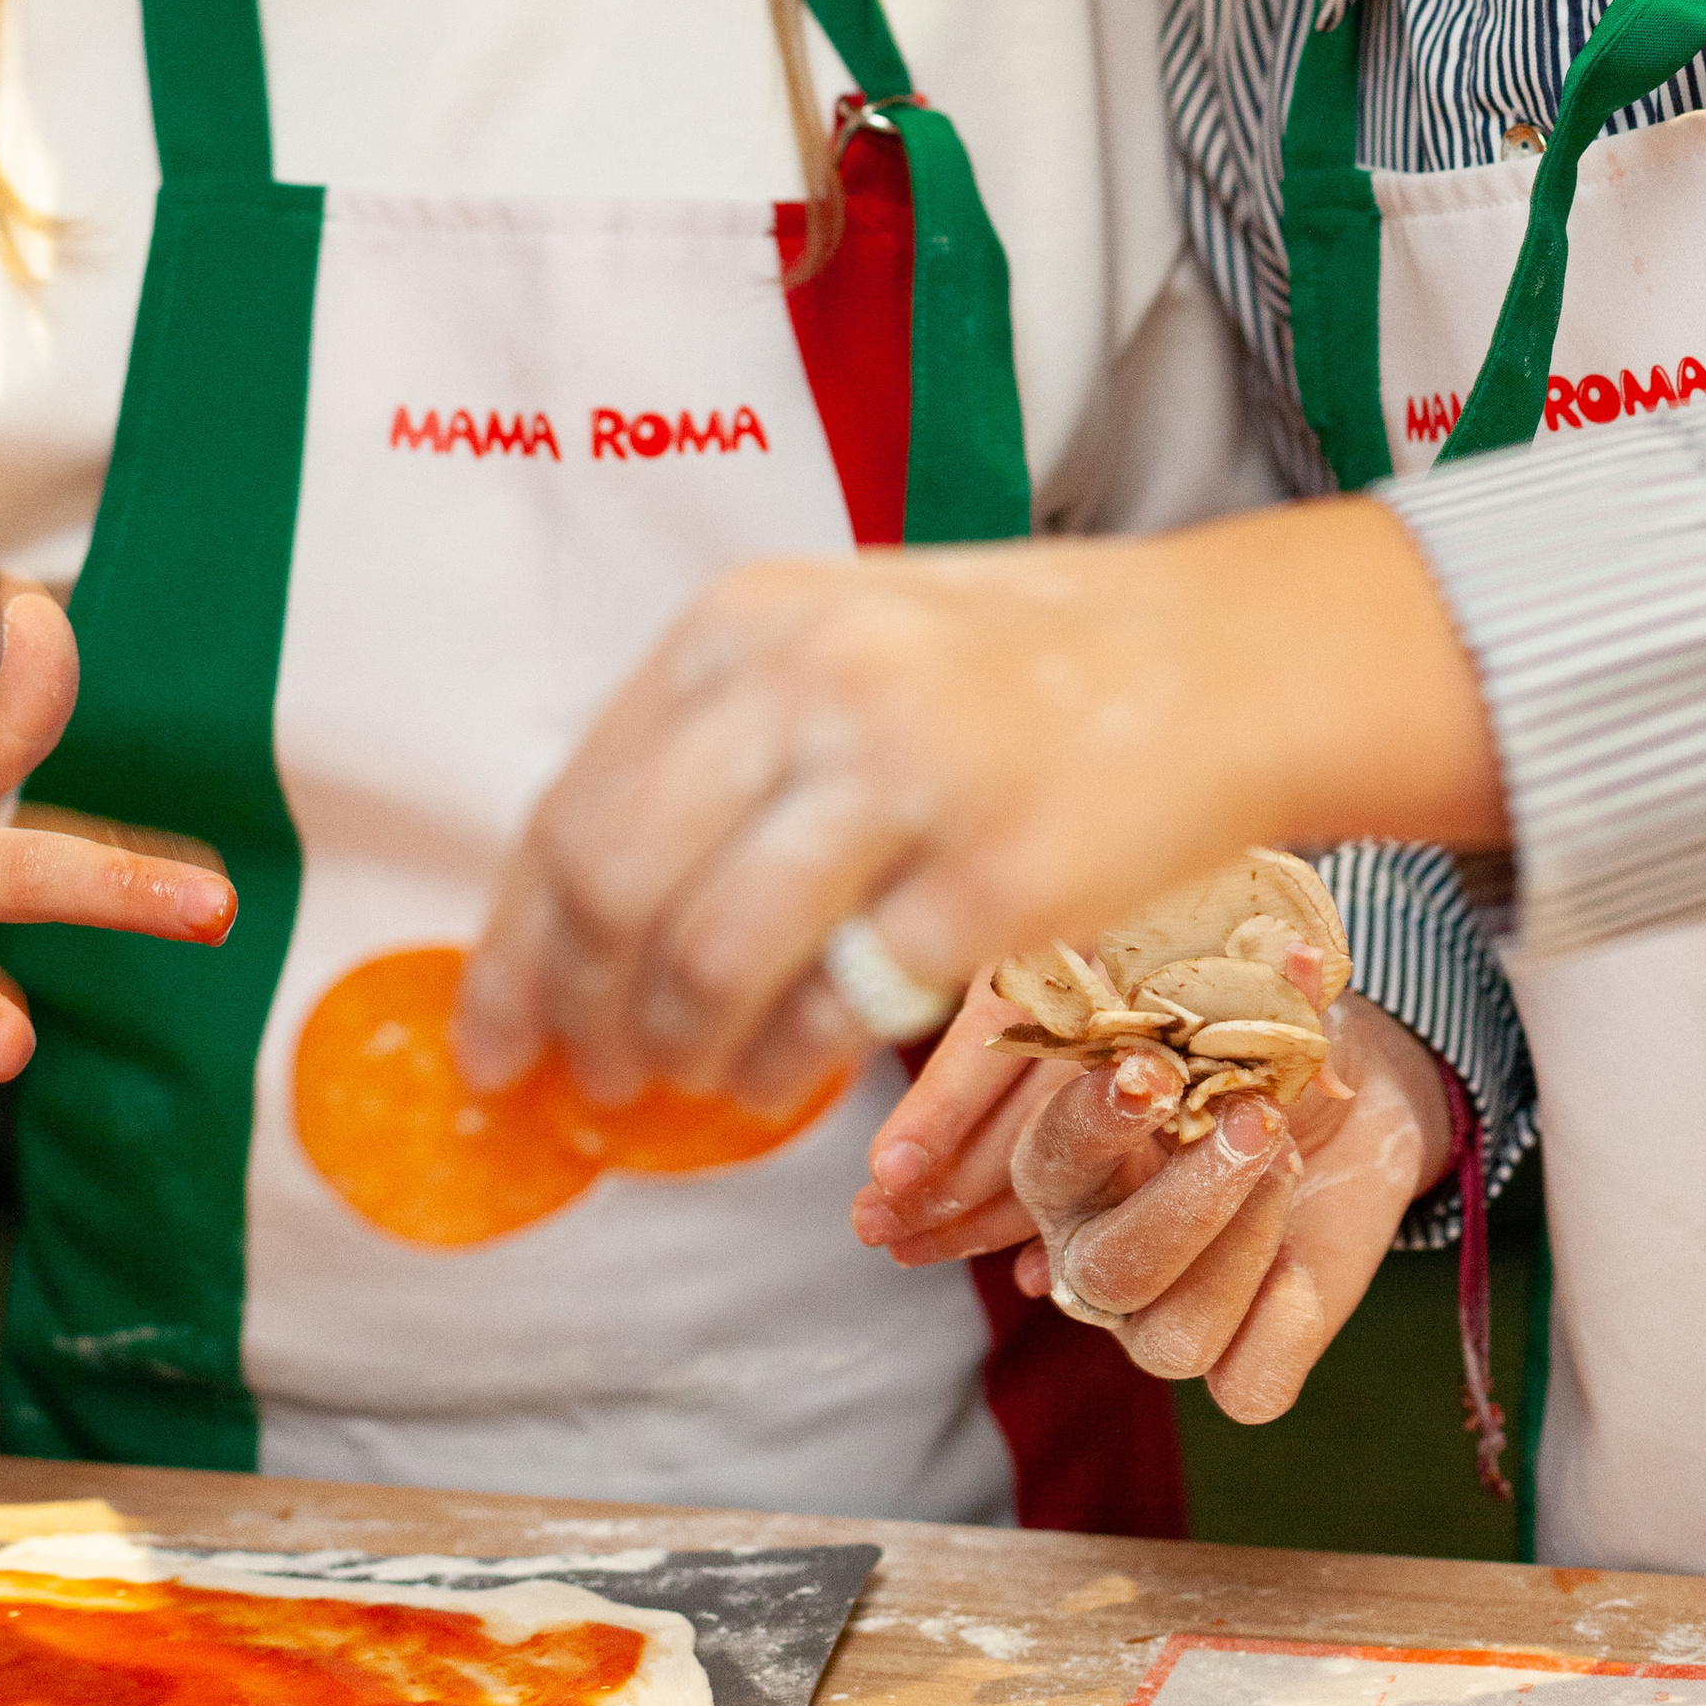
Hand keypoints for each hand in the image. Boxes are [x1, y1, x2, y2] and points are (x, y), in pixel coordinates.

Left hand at [459, 497, 1496, 1112]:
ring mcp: (904, 778)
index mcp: (745, 624)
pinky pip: (835, 1011)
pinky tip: (787, 1077)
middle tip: (591, 1081)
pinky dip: (785, 1068)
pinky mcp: (993, 880)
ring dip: (681, 1057)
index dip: (512, 951)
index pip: (572, 812)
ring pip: (709, 964)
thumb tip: (567, 920)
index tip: (493, 1040)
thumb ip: (711, 745)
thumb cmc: (1007, 668)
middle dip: (579, 1019)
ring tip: (699, 1082)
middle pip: (615, 895)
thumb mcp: (834, 641)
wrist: (1213, 658)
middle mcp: (808, 684)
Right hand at [863, 986, 1447, 1419]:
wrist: (1346, 1087)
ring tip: (1285, 1160)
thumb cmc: (1257, 1033)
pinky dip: (1281, 1328)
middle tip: (1251, 1119)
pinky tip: (1302, 1262)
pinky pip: (1249, 1388)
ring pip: (1172, 1342)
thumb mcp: (1240, 994)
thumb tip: (1289, 958)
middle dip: (1183, 1201)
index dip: (1091, 1125)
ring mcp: (1166, 1312)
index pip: (1045, 1162)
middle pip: (1108, 1272)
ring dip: (1240, 1245)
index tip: (1151, 1071)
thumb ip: (1234, 980)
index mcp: (1067, 1162)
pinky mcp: (1247, 1355)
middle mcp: (1098, 1250)